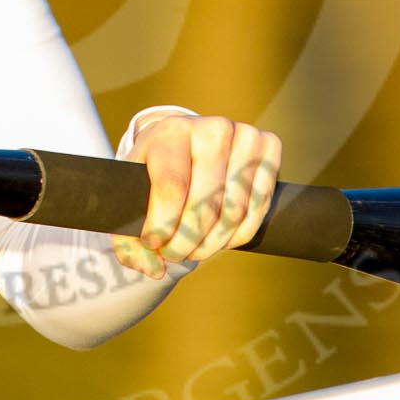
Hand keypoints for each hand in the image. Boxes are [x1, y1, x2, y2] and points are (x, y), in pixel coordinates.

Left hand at [112, 113, 282, 279]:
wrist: (187, 143)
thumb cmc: (156, 173)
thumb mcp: (132, 196)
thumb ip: (129, 240)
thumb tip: (155, 270)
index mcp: (172, 131)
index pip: (171, 189)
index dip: (162, 227)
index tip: (154, 243)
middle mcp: (212, 128)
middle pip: (205, 206)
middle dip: (186, 242)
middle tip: (174, 253)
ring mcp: (245, 135)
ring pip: (233, 213)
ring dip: (212, 244)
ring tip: (193, 249)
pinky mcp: (269, 147)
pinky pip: (258, 209)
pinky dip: (237, 235)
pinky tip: (219, 238)